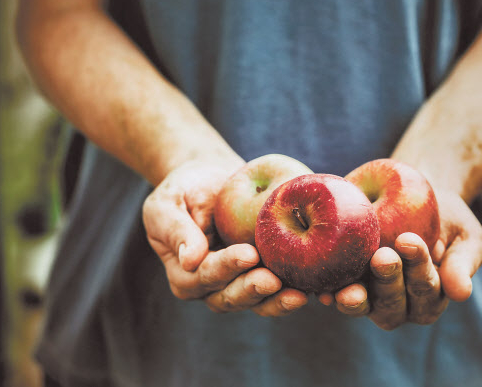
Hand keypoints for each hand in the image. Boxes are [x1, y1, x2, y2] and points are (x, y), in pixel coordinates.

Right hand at [142, 160, 307, 315]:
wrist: (212, 179)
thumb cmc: (184, 189)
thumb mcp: (167, 203)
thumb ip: (175, 230)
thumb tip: (190, 260)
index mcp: (185, 275)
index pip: (205, 276)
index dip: (226, 267)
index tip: (248, 254)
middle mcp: (212, 288)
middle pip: (232, 297)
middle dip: (253, 290)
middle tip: (274, 280)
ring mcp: (239, 284)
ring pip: (258, 301)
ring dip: (278, 300)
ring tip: (300, 294)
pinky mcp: (263, 275)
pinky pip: (279, 289)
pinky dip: (296, 289)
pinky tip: (315, 286)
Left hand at [321, 190, 481, 329]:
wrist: (414, 192)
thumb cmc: (446, 217)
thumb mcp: (465, 234)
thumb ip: (463, 262)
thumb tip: (462, 293)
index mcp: (431, 297)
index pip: (426, 289)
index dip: (419, 268)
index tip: (409, 240)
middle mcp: (399, 304)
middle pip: (393, 304)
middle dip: (388, 282)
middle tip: (383, 256)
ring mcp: (369, 296)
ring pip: (363, 306)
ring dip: (356, 299)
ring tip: (348, 289)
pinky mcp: (343, 284)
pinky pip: (334, 293)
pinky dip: (327, 291)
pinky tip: (322, 288)